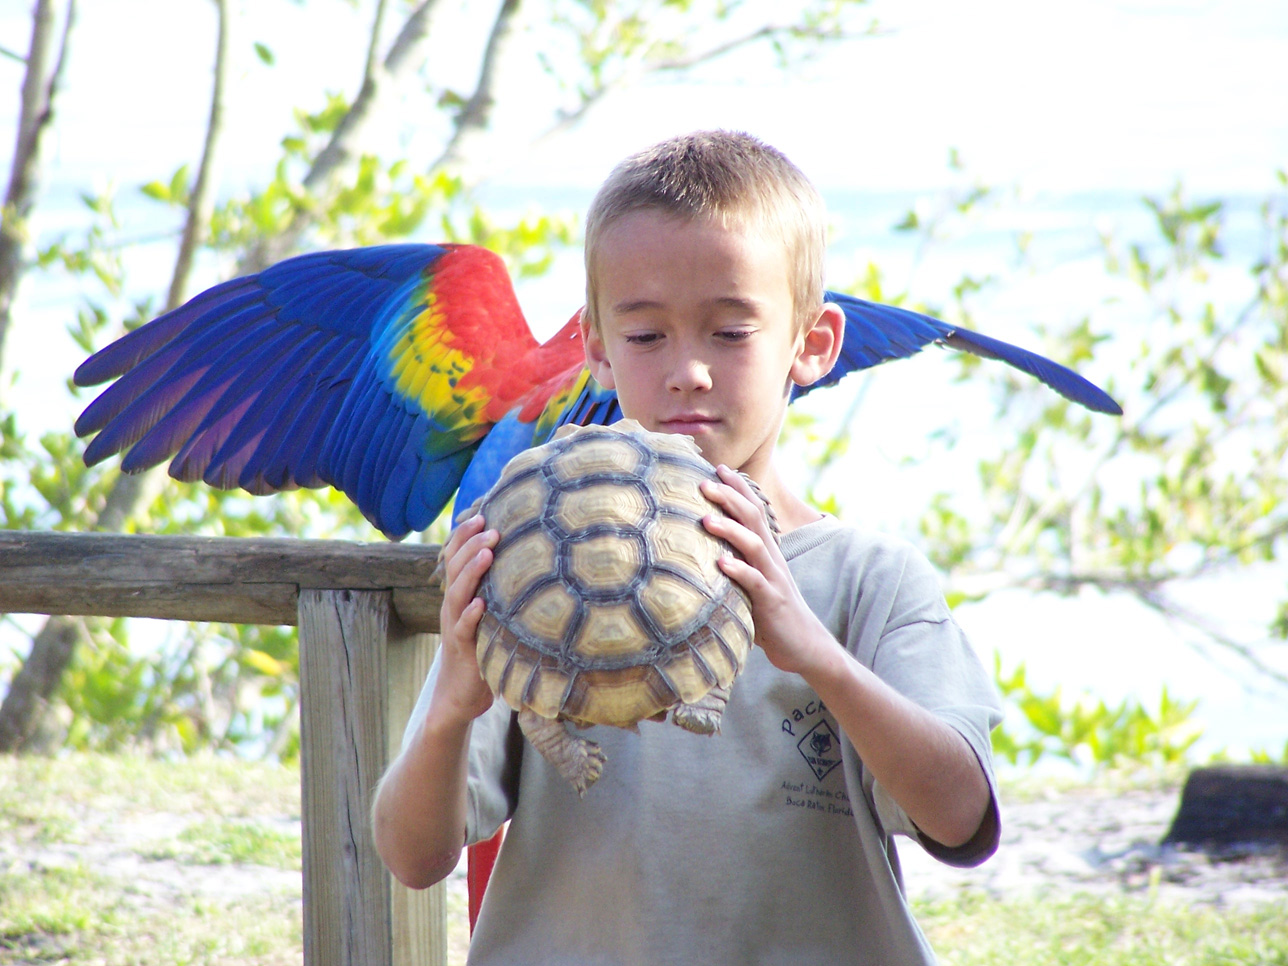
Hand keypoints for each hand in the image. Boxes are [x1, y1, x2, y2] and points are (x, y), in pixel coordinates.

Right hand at [432, 513, 499, 722]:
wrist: (459, 695)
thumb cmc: (480, 650)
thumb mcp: (488, 616)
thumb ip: (497, 592)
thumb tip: (527, 562)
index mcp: (459, 596)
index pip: (457, 558)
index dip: (466, 536)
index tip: (483, 515)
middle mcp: (453, 607)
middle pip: (456, 569)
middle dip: (471, 545)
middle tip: (491, 528)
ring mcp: (456, 627)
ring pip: (458, 594)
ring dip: (472, 572)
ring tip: (487, 553)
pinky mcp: (463, 650)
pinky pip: (464, 630)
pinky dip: (471, 615)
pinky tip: (481, 604)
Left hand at [700, 466, 835, 675]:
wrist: (805, 646)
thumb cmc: (773, 613)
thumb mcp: (754, 581)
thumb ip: (738, 562)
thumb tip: (707, 549)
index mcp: (767, 551)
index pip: (754, 510)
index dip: (739, 487)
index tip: (718, 467)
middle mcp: (771, 559)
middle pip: (752, 519)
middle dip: (729, 498)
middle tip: (704, 482)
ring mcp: (773, 579)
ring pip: (753, 546)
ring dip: (729, 530)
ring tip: (706, 519)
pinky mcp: (772, 602)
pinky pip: (755, 583)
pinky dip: (738, 571)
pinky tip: (721, 564)